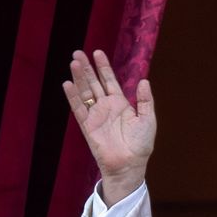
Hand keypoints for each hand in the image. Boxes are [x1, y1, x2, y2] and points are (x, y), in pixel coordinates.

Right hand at [63, 49, 155, 203]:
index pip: (109, 80)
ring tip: (74, 62)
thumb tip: (144, 80)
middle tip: (78, 52)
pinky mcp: (87, 126)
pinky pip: (78, 109)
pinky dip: (73, 97)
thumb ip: (146, 100)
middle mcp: (106, 107)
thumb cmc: (141, 145)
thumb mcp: (148, 119)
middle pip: (93, 83)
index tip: (97, 52)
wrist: (130, 164)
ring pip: (84, 92)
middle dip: (87, 68)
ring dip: (79, 78)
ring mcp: (95, 115)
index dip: (103, 67)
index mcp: (120, 103)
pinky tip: (68, 84)